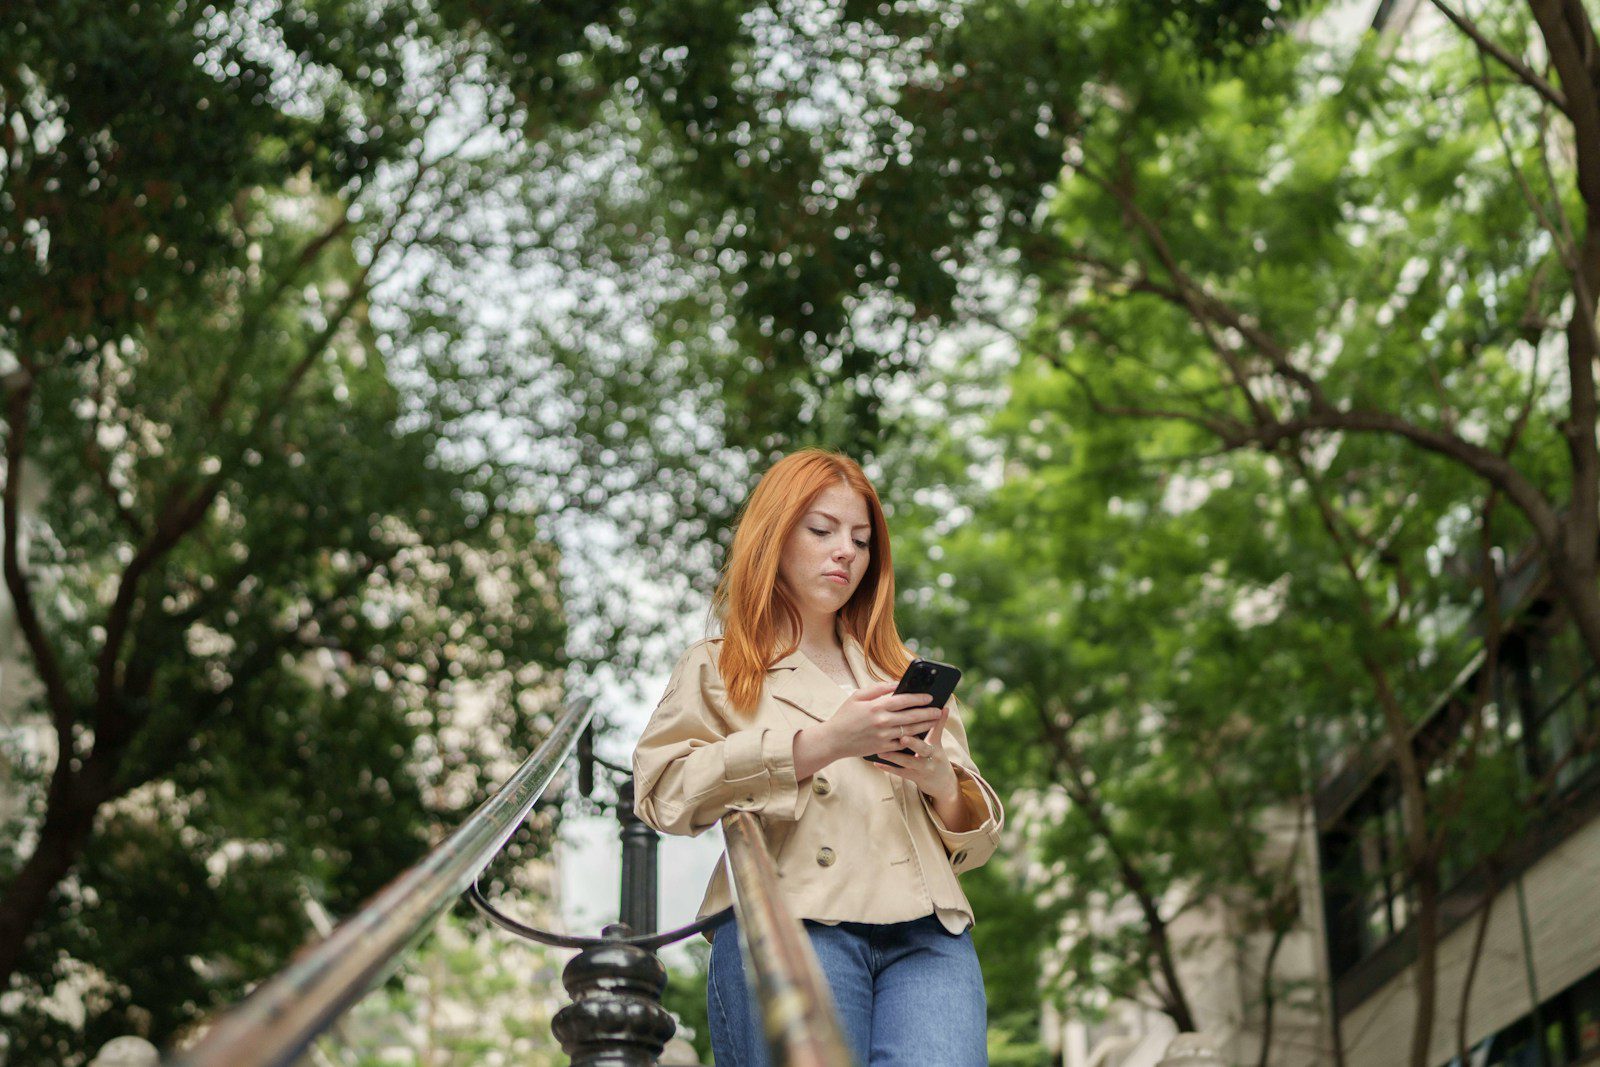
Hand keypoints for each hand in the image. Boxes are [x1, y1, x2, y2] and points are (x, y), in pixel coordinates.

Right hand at [793, 681, 944, 776]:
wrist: (833, 740)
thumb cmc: (845, 716)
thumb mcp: (858, 696)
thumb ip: (878, 688)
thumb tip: (896, 683)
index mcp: (876, 707)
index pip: (904, 700)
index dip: (919, 698)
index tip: (930, 697)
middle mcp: (882, 722)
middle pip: (911, 717)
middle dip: (928, 713)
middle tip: (939, 710)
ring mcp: (883, 737)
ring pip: (910, 731)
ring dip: (925, 726)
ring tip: (935, 721)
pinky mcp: (882, 748)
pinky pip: (902, 744)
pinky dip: (913, 740)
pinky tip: (921, 736)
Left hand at [867, 703, 959, 804]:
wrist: (942, 783)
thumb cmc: (936, 756)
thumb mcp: (938, 742)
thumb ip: (935, 726)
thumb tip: (942, 707)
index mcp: (936, 744)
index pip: (936, 730)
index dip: (936, 721)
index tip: (935, 712)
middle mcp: (931, 756)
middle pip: (922, 748)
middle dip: (913, 743)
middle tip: (902, 738)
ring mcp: (923, 768)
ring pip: (908, 762)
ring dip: (894, 756)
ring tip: (881, 751)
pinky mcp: (915, 777)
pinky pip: (900, 773)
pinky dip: (888, 768)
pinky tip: (876, 763)